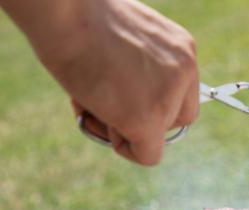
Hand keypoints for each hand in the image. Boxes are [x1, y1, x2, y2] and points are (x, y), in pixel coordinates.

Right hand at [0, 0, 198, 164]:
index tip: (124, 94)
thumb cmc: (79, 17)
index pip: (183, 93)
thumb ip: (142, 68)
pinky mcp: (149, 119)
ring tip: (89, 100)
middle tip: (106, 102)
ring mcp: (169, 96)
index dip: (155, 101)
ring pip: (157, 137)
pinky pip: (148, 155)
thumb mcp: (126, 39)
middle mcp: (185, 70)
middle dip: (143, 119)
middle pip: (176, 118)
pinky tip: (96, 118)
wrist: (64, 11)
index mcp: (181, 49)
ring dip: (123, 128)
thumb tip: (132, 94)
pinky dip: (123, 147)